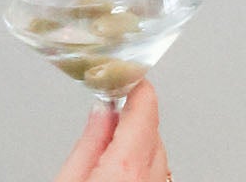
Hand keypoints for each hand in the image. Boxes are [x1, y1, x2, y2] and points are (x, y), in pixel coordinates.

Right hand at [55, 82, 170, 181]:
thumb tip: (101, 111)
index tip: (120, 74)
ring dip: (137, 147)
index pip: (145, 103)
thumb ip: (89, 144)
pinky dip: (141, 168)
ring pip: (156, 152)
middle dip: (129, 121)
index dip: (132, 83)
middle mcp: (153, 178)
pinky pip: (156, 173)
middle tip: (102, 125)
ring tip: (106, 163)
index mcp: (128, 166)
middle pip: (151, 128)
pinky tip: (119, 178)